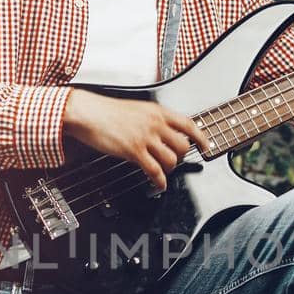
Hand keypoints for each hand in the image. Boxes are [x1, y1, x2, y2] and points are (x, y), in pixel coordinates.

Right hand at [61, 89, 212, 191]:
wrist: (88, 112)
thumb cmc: (107, 111)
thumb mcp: (137, 109)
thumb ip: (153, 119)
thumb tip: (164, 132)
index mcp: (157, 111)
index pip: (188, 124)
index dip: (201, 137)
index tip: (206, 146)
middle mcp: (155, 124)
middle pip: (182, 146)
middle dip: (181, 157)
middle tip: (175, 160)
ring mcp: (146, 138)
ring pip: (171, 160)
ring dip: (169, 169)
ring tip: (163, 171)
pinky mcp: (134, 152)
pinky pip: (155, 171)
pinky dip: (160, 181)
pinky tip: (159, 184)